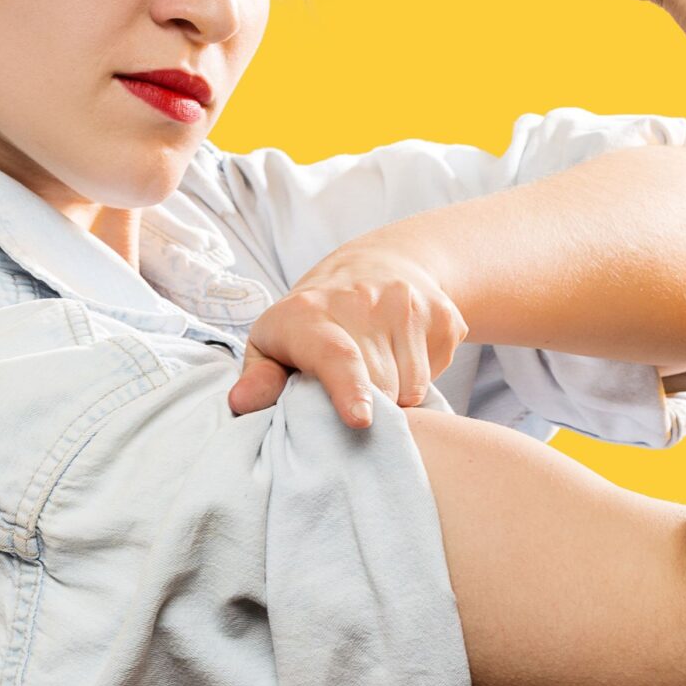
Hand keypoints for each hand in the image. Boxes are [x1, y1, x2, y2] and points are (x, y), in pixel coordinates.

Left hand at [225, 239, 470, 429]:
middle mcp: (364, 302)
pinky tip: (403, 356)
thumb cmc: (315, 319)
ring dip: (397, 396)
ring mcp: (410, 306)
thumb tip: (241, 402)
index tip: (359, 421)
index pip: (336, 354)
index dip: (349, 390)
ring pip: (413, 387)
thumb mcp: (275, 341)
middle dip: (370, 406)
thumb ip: (259, 376)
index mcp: (310, 312)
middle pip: (380, 387)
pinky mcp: (444, 316)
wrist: (382, 265)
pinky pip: (438, 373)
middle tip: (351, 396)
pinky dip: (419, 378)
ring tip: (377, 371)